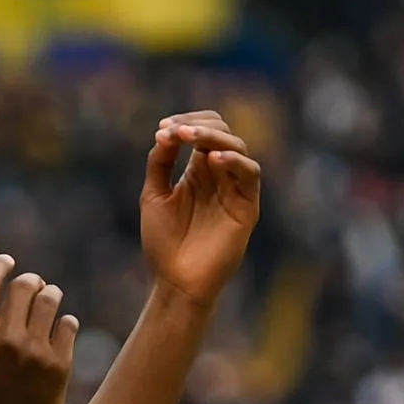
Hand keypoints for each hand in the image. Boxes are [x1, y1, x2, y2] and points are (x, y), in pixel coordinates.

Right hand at [0, 256, 77, 403]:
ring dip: (50, 295)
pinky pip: (69, 325)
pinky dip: (65, 322)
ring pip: (51, 300)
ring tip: (49, 302)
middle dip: (29, 281)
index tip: (8, 262)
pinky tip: (60, 329)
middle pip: (25, 285)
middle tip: (32, 287)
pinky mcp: (60, 367)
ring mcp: (35, 353)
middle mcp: (7, 340)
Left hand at [137, 112, 261, 305]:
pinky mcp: (247, 206)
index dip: (185, 121)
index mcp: (199, 170)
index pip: (202, 129)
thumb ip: (160, 161)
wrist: (176, 281)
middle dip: (197, 125)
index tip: (162, 128)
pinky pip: (250, 173)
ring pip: (237, 146)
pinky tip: (212, 159)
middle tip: (175, 132)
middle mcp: (220, 175)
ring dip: (212, 136)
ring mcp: (235, 189)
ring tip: (188, 138)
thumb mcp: (154, 195)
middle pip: (222, 131)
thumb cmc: (164, 242)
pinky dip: (234, 160)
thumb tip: (165, 130)